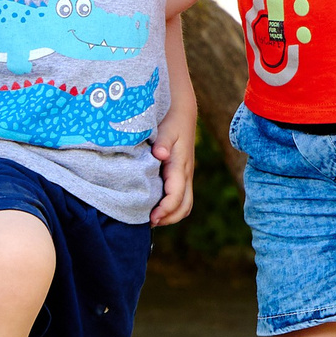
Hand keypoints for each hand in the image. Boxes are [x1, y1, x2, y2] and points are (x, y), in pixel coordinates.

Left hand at [149, 102, 197, 226]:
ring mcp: (186, 176)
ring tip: (152, 219)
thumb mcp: (166, 129)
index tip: (151, 217)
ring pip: (186, 205)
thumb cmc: (171, 121)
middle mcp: (186, 175)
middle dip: (169, 218)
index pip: (176, 196)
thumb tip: (160, 155)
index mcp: (180, 166)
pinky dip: (172, 209)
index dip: (165, 209)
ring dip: (171, 216)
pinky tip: (156, 208)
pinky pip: (182, 199)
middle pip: (184, 206)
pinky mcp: (182, 176)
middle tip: (149, 222)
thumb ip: (162, 142)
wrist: (183, 114)